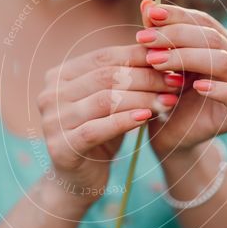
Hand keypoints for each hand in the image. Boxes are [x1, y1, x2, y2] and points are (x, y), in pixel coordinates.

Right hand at [36, 43, 184, 204]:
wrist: (78, 180)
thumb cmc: (99, 134)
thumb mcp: (112, 102)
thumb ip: (125, 77)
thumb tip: (163, 47)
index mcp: (59, 75)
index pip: (104, 57)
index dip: (140, 57)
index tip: (172, 60)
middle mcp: (50, 94)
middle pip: (106, 76)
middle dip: (146, 78)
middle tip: (176, 81)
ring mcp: (52, 120)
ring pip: (105, 100)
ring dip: (143, 99)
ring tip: (169, 100)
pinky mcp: (61, 147)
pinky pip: (97, 129)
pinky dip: (125, 121)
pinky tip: (148, 119)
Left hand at [135, 0, 226, 159]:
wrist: (170, 134)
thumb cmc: (164, 94)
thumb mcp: (157, 62)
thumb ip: (156, 34)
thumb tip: (147, 2)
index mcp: (219, 42)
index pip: (202, 20)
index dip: (176, 15)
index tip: (149, 16)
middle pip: (210, 38)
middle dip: (175, 36)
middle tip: (144, 40)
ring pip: (222, 60)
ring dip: (187, 58)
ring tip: (156, 61)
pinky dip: (218, 89)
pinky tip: (196, 87)